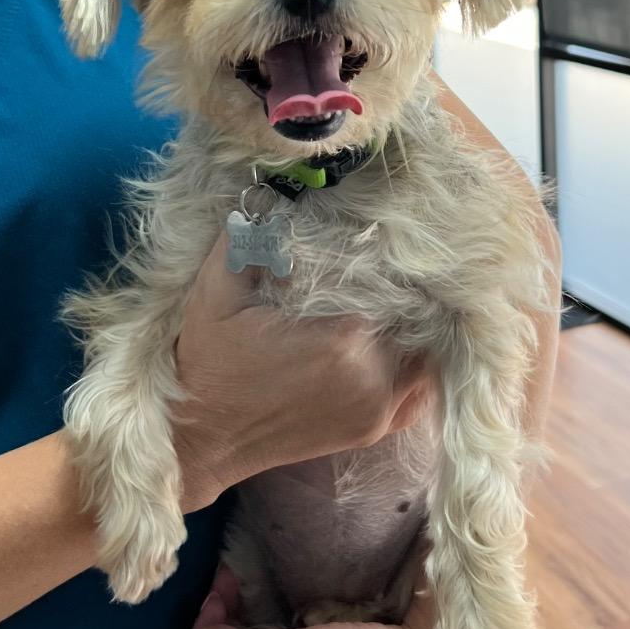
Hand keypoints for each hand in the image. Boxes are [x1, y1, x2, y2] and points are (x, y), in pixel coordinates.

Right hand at [174, 235, 436, 511]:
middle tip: (390, 271)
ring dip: (414, 330)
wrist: (202, 437)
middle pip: (418, 321)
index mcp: (344, 342)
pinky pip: (419, 391)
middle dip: (404, 297)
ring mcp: (378, 412)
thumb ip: (247, 239)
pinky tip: (395, 343)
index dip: (390, 267)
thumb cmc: (209, 362)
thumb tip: (272, 192)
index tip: (379, 247)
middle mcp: (373, 381)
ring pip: (427, 356)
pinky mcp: (374, 431)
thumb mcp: (216, 291)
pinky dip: (414, 365)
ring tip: (394, 305)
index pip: (397, 289)